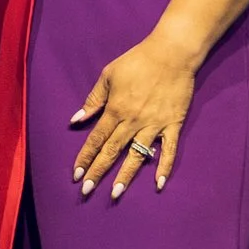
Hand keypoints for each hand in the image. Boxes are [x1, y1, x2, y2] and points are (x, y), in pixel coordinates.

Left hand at [70, 32, 198, 199]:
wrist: (171, 54)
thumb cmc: (137, 62)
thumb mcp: (108, 75)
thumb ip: (93, 100)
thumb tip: (76, 120)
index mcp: (115, 110)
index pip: (96, 139)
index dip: (85, 158)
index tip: (76, 174)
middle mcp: (132, 121)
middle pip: (112, 151)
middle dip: (98, 172)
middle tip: (87, 192)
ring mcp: (154, 125)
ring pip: (137, 155)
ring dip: (125, 176)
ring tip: (115, 193)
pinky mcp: (172, 125)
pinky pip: (168, 150)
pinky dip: (164, 167)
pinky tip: (158, 184)